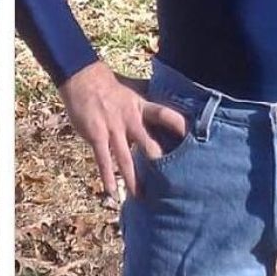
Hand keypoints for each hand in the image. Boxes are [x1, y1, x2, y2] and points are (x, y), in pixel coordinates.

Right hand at [58, 60, 187, 199]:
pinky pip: (103, 160)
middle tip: (169, 182)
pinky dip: (107, 177)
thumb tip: (171, 110)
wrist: (83, 79)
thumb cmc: (111, 88)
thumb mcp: (134, 93)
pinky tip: (111, 191)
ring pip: (125, 158)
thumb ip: (148, 107)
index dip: (178, 125)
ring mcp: (113, 129)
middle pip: (148, 143)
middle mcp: (130, 120)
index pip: (164, 115)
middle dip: (158, 162)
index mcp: (141, 108)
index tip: (193, 139)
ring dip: (132, 179)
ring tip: (140, 196)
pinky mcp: (97, 136)